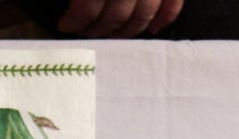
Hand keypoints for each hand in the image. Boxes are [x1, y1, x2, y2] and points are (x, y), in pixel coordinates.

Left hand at [56, 0, 184, 37]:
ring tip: (114, 34)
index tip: (65, 25)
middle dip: (99, 28)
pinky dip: (166, 18)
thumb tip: (70, 8)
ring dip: (128, 29)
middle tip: (88, 33)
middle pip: (117, 13)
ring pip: (144, 12)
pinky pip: (173, 3)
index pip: (88, 4)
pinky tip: (152, 29)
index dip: (76, 19)